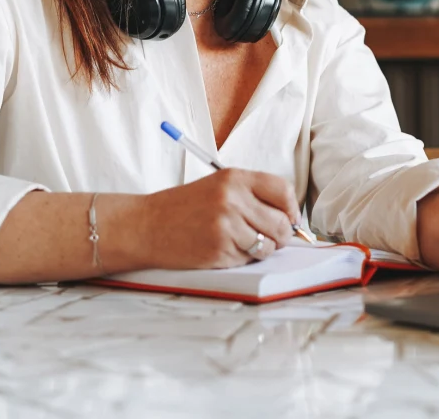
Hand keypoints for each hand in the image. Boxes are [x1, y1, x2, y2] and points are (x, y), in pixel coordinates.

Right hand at [138, 169, 299, 269]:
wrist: (146, 226)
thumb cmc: (184, 207)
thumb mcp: (219, 186)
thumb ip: (253, 195)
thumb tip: (290, 217)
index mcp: (235, 178)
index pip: (284, 191)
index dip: (292, 209)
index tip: (290, 218)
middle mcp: (233, 199)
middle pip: (281, 223)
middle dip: (281, 235)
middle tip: (271, 238)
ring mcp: (226, 226)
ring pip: (268, 245)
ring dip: (262, 249)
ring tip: (243, 243)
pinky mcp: (219, 250)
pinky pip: (248, 260)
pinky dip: (243, 259)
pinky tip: (225, 249)